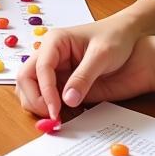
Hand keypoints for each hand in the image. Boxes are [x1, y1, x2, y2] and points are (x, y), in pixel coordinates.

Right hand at [15, 17, 154, 119]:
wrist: (129, 38)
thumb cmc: (115, 38)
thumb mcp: (102, 55)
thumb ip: (84, 77)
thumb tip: (67, 100)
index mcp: (54, 42)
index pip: (40, 68)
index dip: (45, 91)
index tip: (55, 110)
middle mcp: (49, 55)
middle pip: (26, 79)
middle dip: (34, 99)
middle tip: (52, 116)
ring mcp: (54, 69)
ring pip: (30, 89)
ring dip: (37, 104)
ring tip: (56, 118)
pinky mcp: (61, 81)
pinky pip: (45, 96)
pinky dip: (48, 107)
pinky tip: (63, 115)